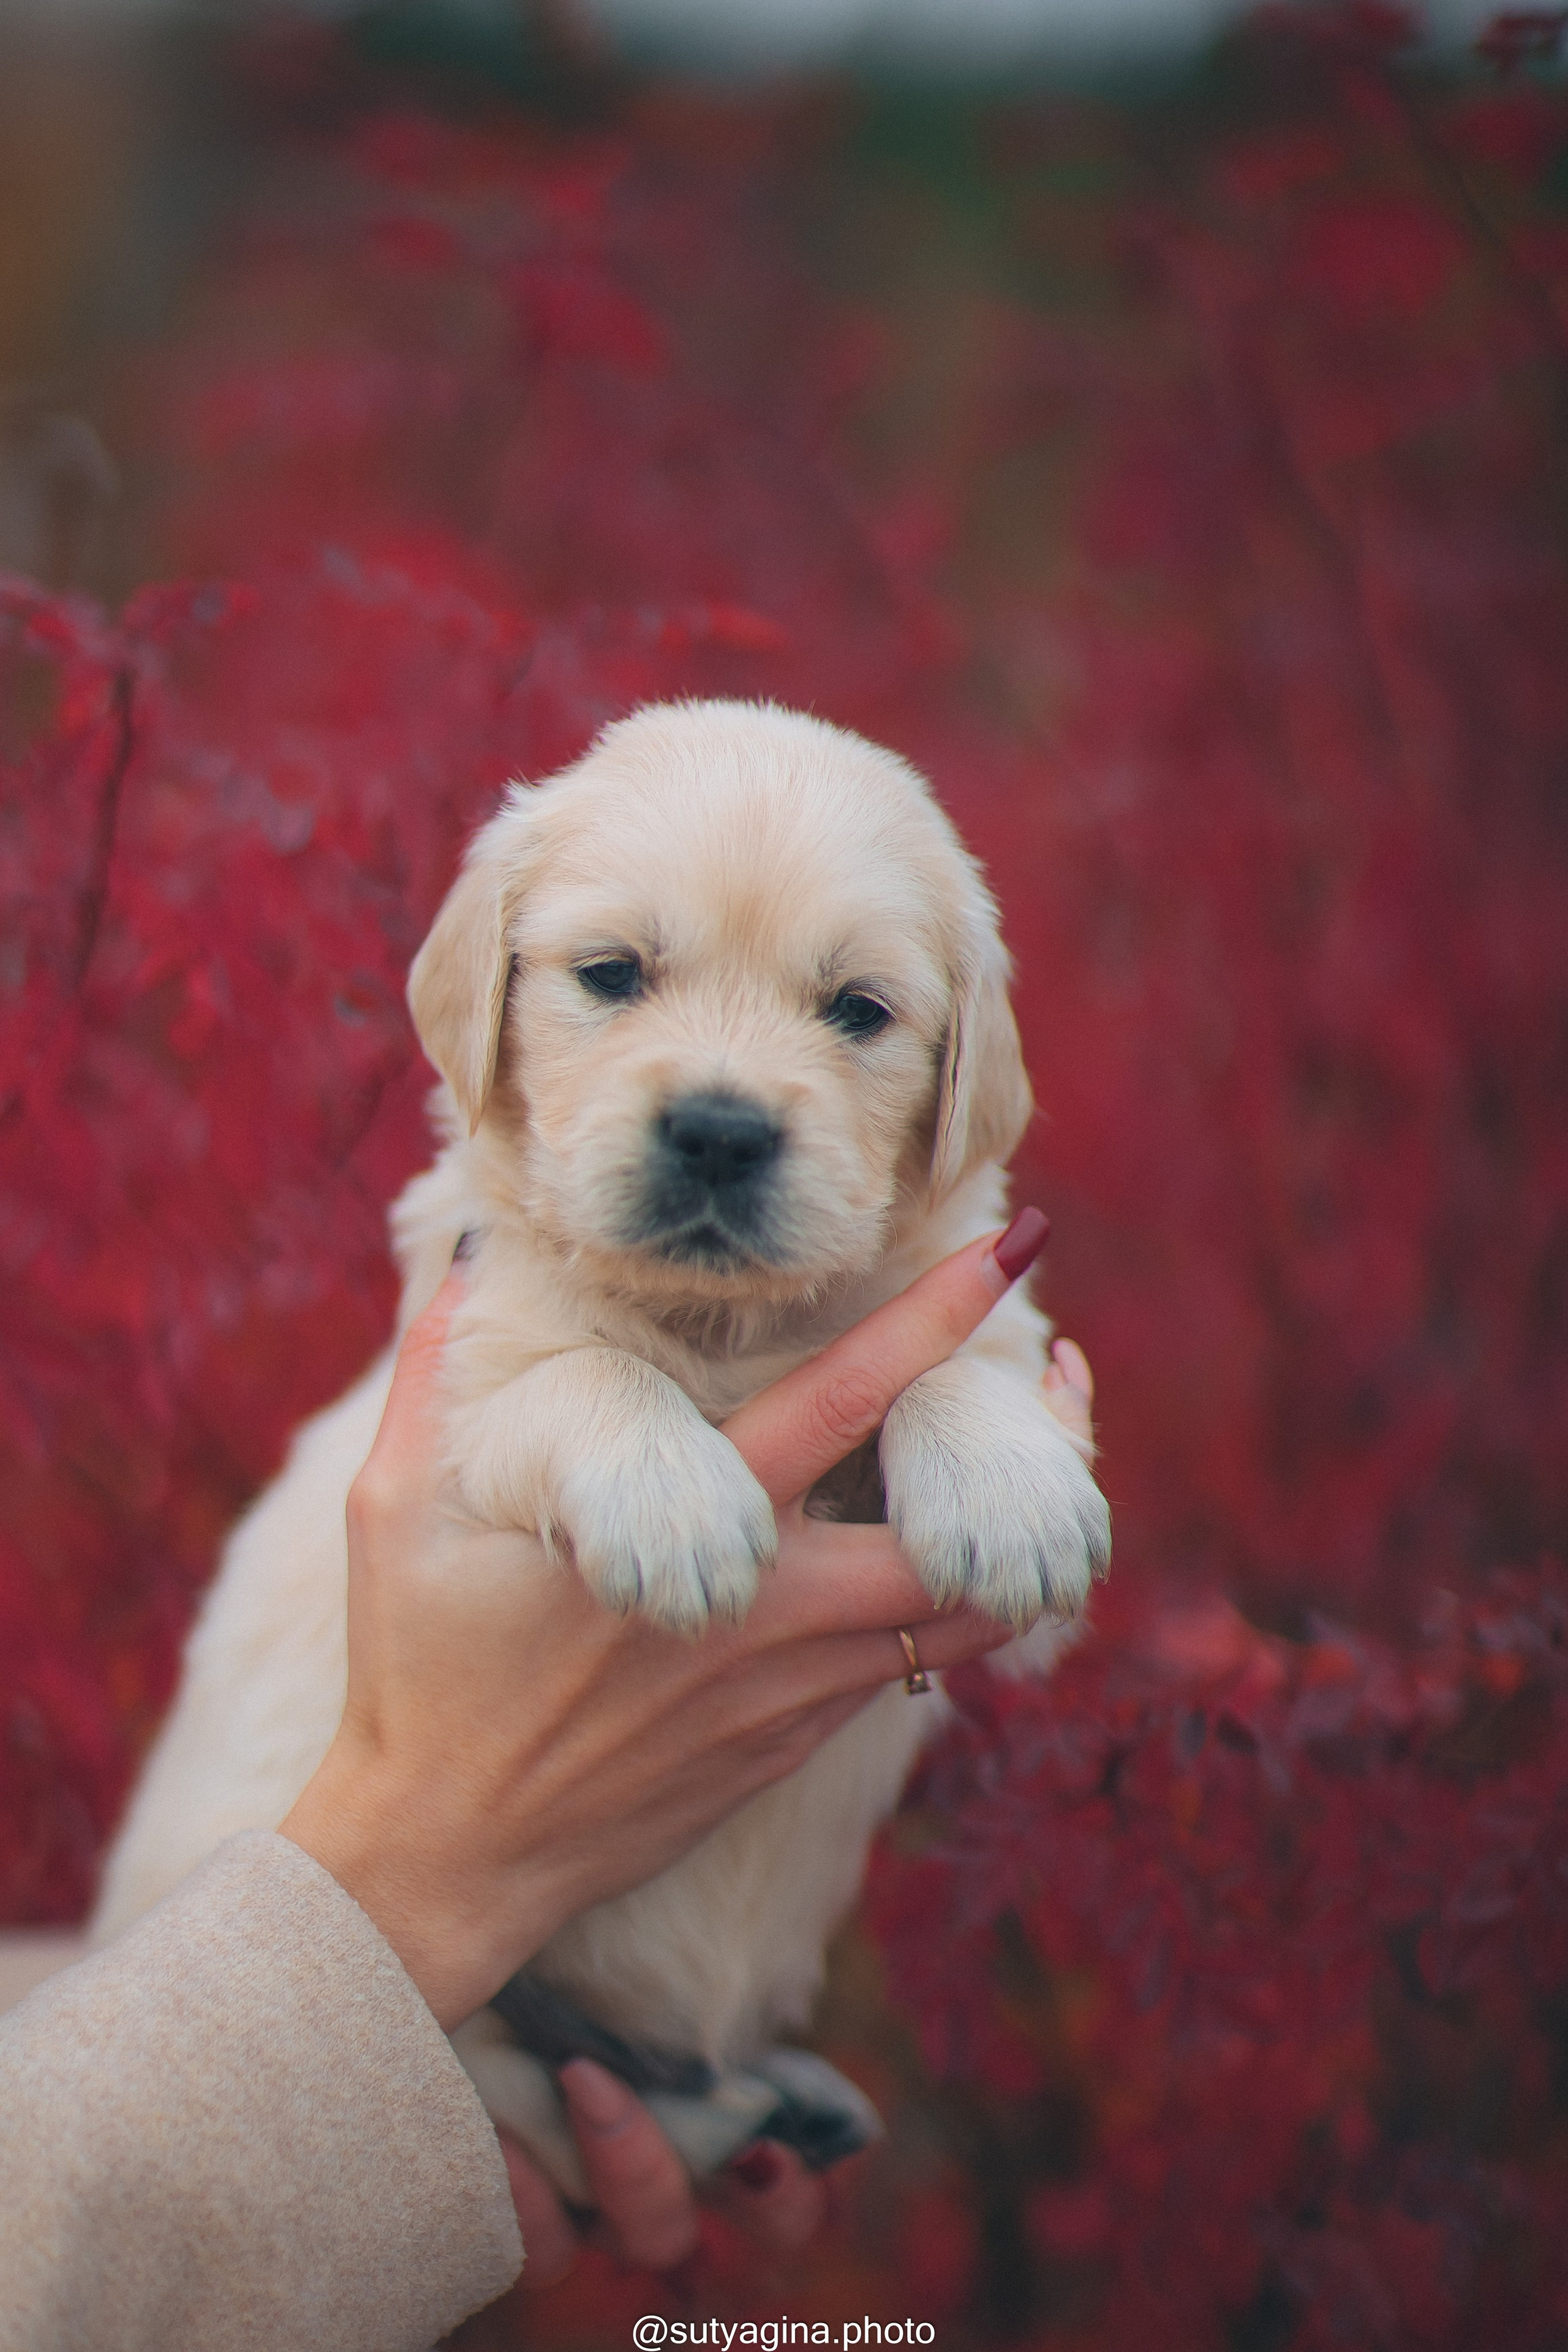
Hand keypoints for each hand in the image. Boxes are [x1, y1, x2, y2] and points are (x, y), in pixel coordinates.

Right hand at [479, 1335, 1101, 2287]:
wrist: (447, 1861)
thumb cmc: (418, 1677)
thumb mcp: (397, 1512)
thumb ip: (437, 1372)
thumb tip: (466, 1250)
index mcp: (691, 1533)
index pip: (844, 1403)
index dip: (935, 1318)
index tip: (1007, 1246)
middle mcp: (770, 1612)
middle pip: (964, 1531)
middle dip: (1037, 1446)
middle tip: (1056, 1366)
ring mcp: (793, 1690)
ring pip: (963, 1613)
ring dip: (1014, 1530)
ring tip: (1034, 1461)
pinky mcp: (794, 1745)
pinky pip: (908, 1666)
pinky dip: (945, 1602)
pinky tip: (932, 1548)